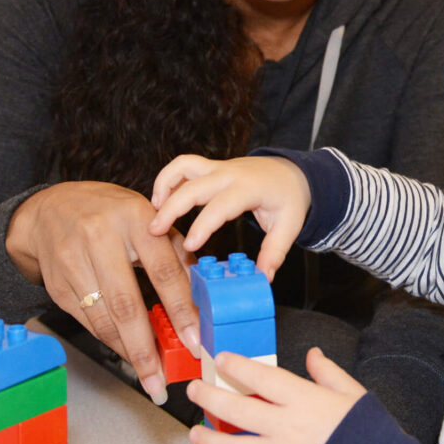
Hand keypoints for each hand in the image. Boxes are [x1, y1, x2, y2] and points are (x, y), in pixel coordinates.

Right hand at [5, 180, 199, 403]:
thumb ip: (176, 250)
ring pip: (104, 319)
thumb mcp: (148, 217)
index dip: (180, 309)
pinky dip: (110, 342)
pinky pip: (89, 322)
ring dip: (129, 353)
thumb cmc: (110, 214)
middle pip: (127, 304)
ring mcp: (74, 263)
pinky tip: (127, 354)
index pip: (163, 271)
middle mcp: (101, 239)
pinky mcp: (58, 285)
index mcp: (135, 219)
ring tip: (149, 375)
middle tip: (163, 378)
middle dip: (147, 348)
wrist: (50, 209)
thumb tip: (200, 293)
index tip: (193, 340)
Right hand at [150, 154, 310, 280]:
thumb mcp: (288, 226)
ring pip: (183, 167)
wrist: (291, 172)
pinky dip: (168, 178)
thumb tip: (262, 278)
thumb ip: (274, 252)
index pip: (221, 206)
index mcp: (249, 189)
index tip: (189, 246)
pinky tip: (159, 200)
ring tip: (152, 212)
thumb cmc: (288, 199)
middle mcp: (230, 174)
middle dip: (172, 207)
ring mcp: (218, 168)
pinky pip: (183, 165)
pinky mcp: (210, 167)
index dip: (203, 226)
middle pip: (194, 185)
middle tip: (154, 232)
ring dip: (164, 185)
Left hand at [185, 347, 365, 443]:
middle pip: (236, 410)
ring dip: (208, 442)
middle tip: (194, 390)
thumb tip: (312, 355)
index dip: (236, 366)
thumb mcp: (353, 393)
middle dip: (209, 398)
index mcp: (303, 399)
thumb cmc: (371, 433)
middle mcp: (286, 427)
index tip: (220, 358)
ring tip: (194, 434)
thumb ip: (328, 373)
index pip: (260, 377)